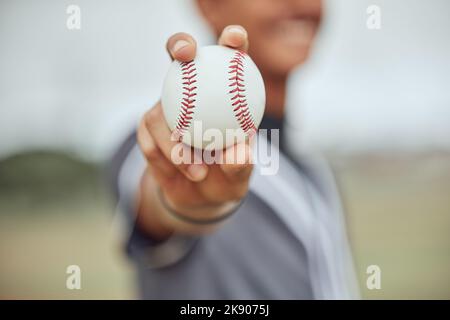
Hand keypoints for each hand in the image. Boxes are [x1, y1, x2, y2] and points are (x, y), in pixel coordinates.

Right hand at [136, 25, 252, 237]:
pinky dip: (163, 159)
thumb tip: (237, 152)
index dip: (232, 41)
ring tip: (197, 171)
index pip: (229, 60)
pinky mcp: (147, 129)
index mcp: (222, 94)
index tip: (233, 39)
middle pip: (180, 56)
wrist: (198, 196)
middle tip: (185, 54)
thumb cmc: (226, 177)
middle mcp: (191, 93)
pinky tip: (177, 173)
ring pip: (158, 112)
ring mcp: (165, 108)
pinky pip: (148, 139)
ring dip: (174, 144)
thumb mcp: (239, 175)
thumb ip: (239, 164)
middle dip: (179, 44)